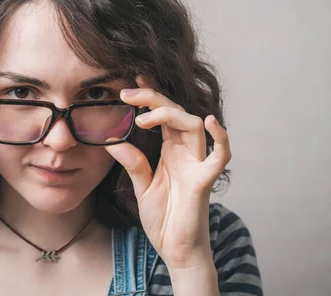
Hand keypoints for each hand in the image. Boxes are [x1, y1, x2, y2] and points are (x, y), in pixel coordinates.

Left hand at [104, 76, 231, 269]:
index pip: (162, 115)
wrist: (176, 250)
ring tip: (142, 118)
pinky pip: (219, 157)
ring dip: (168, 114)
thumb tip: (110, 140)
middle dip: (152, 97)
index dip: (151, 96)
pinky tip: (210, 122)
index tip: (132, 80)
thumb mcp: (141, 186)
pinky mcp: (203, 181)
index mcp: (171, 151)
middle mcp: (186, 152)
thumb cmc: (164, 219)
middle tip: (127, 92)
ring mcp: (196, 164)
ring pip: (192, 124)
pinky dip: (220, 138)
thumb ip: (131, 162)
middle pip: (176, 112)